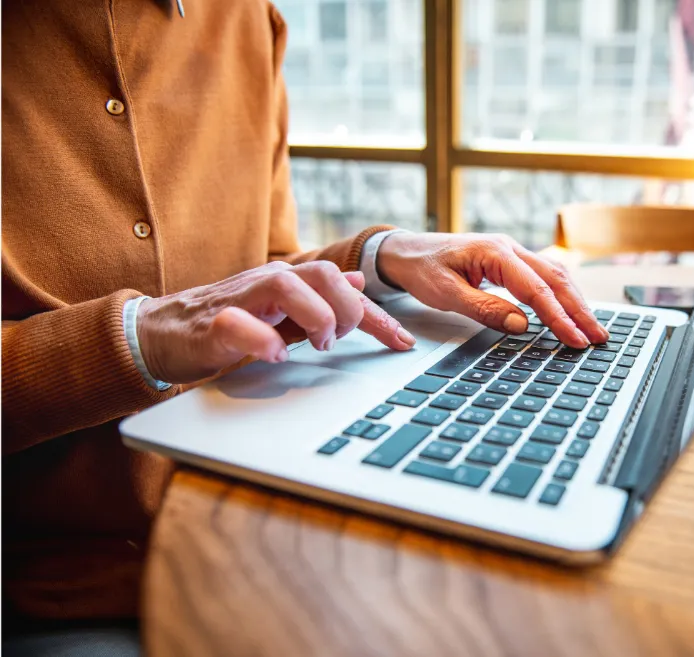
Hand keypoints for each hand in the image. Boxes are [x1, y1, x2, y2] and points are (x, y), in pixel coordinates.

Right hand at [137, 261, 414, 383]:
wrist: (160, 333)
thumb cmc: (226, 324)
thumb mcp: (283, 312)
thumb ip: (320, 299)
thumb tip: (359, 283)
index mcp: (289, 282)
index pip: (344, 286)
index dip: (378, 316)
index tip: (404, 343)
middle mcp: (268, 283)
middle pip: (322, 273)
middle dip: (344, 308)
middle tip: (337, 340)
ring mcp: (240, 300)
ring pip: (286, 284)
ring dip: (314, 317)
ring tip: (317, 345)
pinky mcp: (212, 324)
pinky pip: (240, 324)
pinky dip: (264, 341)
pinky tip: (275, 357)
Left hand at [376, 232, 609, 348]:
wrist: (405, 251)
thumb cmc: (422, 269)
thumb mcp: (446, 293)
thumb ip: (485, 309)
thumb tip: (522, 325)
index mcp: (495, 252)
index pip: (537, 289)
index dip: (559, 317)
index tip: (576, 339)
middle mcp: (509, 248)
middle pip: (556, 279)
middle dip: (579, 310)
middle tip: (599, 338)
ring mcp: (512, 252)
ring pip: (555, 275)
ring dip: (575, 301)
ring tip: (592, 328)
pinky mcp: (510, 261)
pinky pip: (544, 275)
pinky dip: (561, 294)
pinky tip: (570, 310)